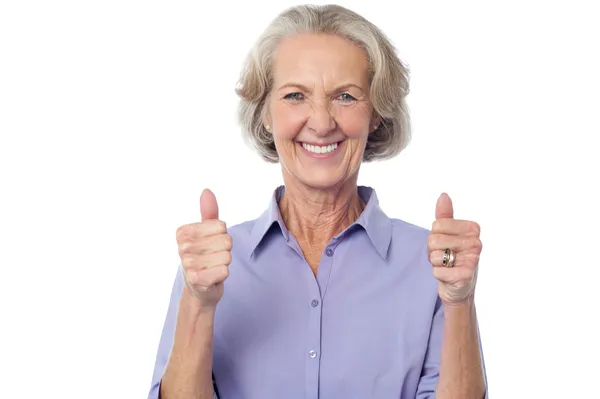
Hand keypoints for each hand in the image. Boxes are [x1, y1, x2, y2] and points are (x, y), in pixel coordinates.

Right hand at [176, 189, 231, 307]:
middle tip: (213, 258)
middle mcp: (183, 247)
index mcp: (183, 232)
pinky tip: (212, 277)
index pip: (221, 226)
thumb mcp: (207, 232)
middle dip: (225, 250)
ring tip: (212, 267)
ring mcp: (188, 264)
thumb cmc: (204, 256)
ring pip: (227, 256)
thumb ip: (208, 212)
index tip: (210, 245)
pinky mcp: (197, 280)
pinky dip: (223, 275)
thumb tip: (206, 191)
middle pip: (226, 241)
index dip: (222, 236)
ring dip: (224, 263)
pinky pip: (224, 271)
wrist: (199, 289)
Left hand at [428, 193, 481, 305]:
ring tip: (447, 266)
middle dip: (433, 250)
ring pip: (434, 255)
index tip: (444, 243)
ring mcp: (472, 259)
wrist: (459, 286)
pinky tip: (449, 276)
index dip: (434, 235)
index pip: (437, 225)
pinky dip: (438, 275)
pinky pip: (437, 271)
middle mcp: (476, 242)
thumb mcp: (449, 234)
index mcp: (472, 229)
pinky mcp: (466, 276)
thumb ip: (445, 215)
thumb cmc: (453, 257)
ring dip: (435, 263)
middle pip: (434, 239)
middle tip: (444, 256)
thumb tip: (443, 195)